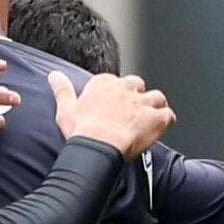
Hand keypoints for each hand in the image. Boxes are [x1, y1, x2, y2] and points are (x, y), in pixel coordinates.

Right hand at [53, 70, 174, 157]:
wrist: (98, 147)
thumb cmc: (81, 132)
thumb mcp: (65, 108)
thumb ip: (62, 89)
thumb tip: (54, 75)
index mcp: (104, 84)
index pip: (114, 81)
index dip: (115, 94)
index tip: (112, 106)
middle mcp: (125, 89)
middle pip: (137, 85)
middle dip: (137, 96)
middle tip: (132, 113)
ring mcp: (142, 102)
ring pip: (157, 97)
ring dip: (155, 107)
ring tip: (150, 119)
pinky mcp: (156, 118)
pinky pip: (168, 115)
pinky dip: (166, 121)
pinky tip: (160, 129)